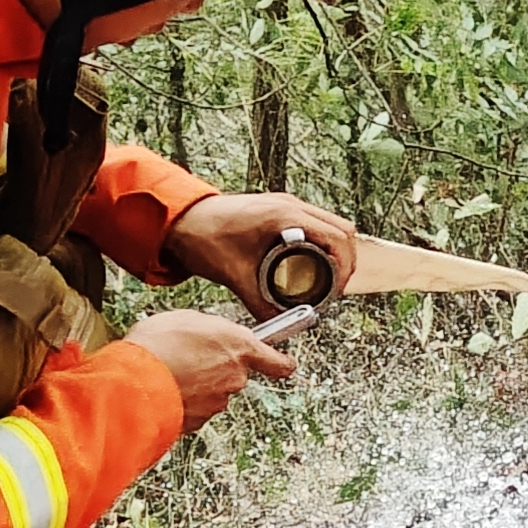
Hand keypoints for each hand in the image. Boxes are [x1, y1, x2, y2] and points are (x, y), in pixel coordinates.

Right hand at [124, 309, 294, 431]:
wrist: (134, 382)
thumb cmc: (157, 344)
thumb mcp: (187, 318)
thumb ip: (210, 328)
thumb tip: (210, 333)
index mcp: (240, 346)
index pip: (277, 361)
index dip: (281, 362)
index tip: (285, 363)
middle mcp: (235, 377)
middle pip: (236, 375)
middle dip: (217, 369)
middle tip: (190, 357)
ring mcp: (218, 401)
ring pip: (214, 393)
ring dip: (198, 385)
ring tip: (171, 372)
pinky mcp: (200, 421)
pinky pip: (196, 409)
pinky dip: (184, 402)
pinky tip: (166, 389)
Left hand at [166, 192, 360, 316]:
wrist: (180, 219)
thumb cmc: (203, 239)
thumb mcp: (234, 276)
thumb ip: (259, 303)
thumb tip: (281, 323)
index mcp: (284, 216)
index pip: (337, 237)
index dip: (345, 266)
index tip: (338, 290)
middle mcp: (290, 205)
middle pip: (342, 229)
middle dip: (347, 260)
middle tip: (338, 289)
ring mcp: (286, 204)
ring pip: (331, 224)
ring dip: (336, 250)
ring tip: (330, 279)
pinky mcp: (280, 209)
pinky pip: (316, 223)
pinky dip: (323, 242)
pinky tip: (314, 263)